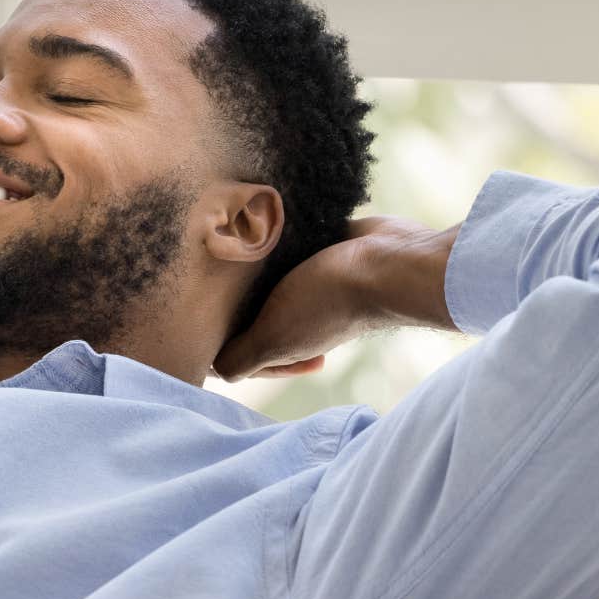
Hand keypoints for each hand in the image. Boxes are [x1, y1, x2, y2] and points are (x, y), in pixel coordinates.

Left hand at [210, 215, 446, 382]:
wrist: (387, 262)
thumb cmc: (327, 301)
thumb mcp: (274, 337)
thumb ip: (243, 358)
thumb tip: (214, 369)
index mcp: (286, 342)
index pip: (246, 354)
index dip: (223, 344)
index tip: (211, 322)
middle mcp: (300, 316)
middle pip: (255, 316)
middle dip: (235, 301)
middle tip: (215, 280)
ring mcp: (314, 284)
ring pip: (272, 280)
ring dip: (254, 267)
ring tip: (234, 250)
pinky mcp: (325, 250)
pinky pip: (295, 247)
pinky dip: (280, 238)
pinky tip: (265, 229)